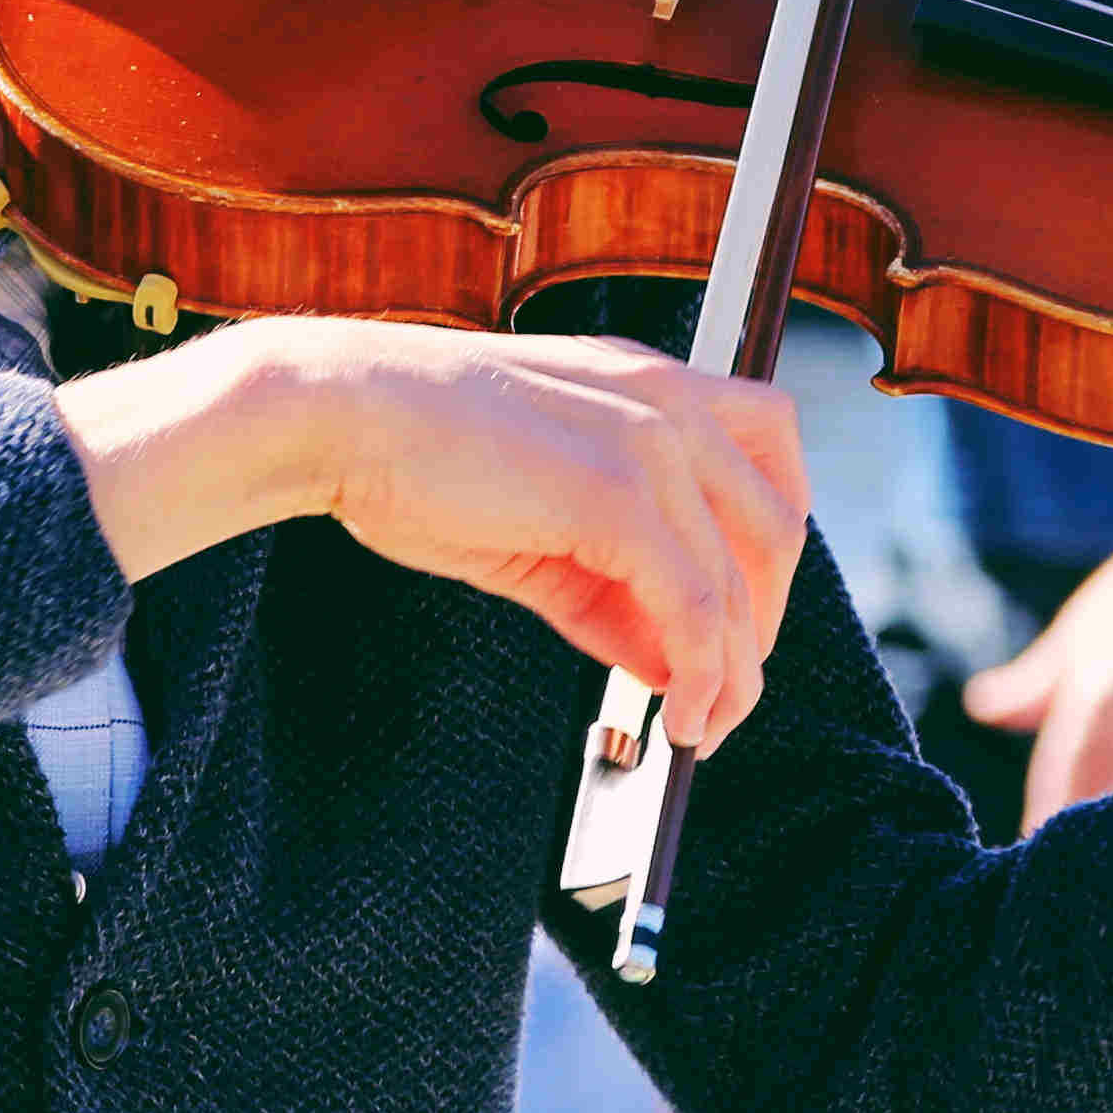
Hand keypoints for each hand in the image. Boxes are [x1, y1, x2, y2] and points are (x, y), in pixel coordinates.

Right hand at [64, 317, 811, 752]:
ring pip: (741, 577)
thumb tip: (673, 663)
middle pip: (778, 523)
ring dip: (734, 669)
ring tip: (703, 727)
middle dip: (761, 622)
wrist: (335, 414)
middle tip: (724, 693)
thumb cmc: (416, 461)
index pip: (770, 462)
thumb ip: (613, 586)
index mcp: (652, 385)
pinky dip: (701, 671)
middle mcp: (669, 399)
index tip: (735, 629)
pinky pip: (694, 603)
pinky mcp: (616, 493)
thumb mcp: (538, 527)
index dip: (765, 556)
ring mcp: (650, 440)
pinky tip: (680, 714)